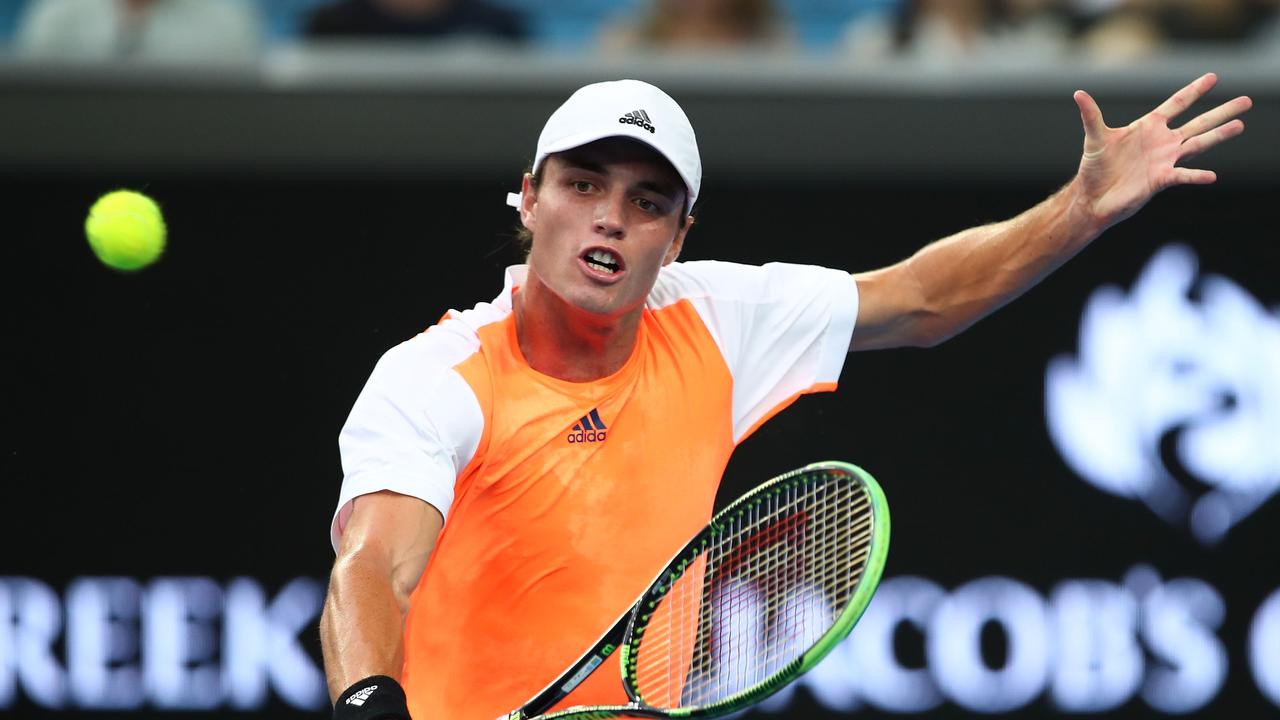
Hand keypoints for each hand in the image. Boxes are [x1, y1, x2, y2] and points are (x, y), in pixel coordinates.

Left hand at [1072, 73, 1250, 228]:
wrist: (1092, 198)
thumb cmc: (1095, 168)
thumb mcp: (1094, 137)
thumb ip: (1091, 115)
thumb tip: (1078, 93)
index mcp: (1149, 127)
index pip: (1177, 104)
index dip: (1194, 90)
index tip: (1213, 77)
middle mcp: (1162, 142)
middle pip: (1198, 123)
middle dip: (1221, 111)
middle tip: (1247, 101)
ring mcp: (1165, 161)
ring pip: (1198, 145)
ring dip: (1218, 136)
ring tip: (1240, 125)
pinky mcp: (1161, 180)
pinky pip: (1183, 176)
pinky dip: (1196, 176)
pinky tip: (1212, 176)